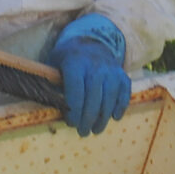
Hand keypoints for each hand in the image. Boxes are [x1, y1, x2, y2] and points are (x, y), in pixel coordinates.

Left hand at [52, 12, 130, 136]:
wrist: (92, 41)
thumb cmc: (69, 59)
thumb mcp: (55, 64)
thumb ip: (53, 82)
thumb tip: (50, 106)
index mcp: (75, 63)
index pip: (76, 91)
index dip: (74, 110)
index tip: (71, 123)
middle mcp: (95, 67)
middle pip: (93, 98)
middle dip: (88, 118)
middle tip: (83, 132)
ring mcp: (111, 71)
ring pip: (109, 98)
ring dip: (103, 117)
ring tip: (96, 129)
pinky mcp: (122, 75)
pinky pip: (124, 93)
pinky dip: (120, 106)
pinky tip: (114, 117)